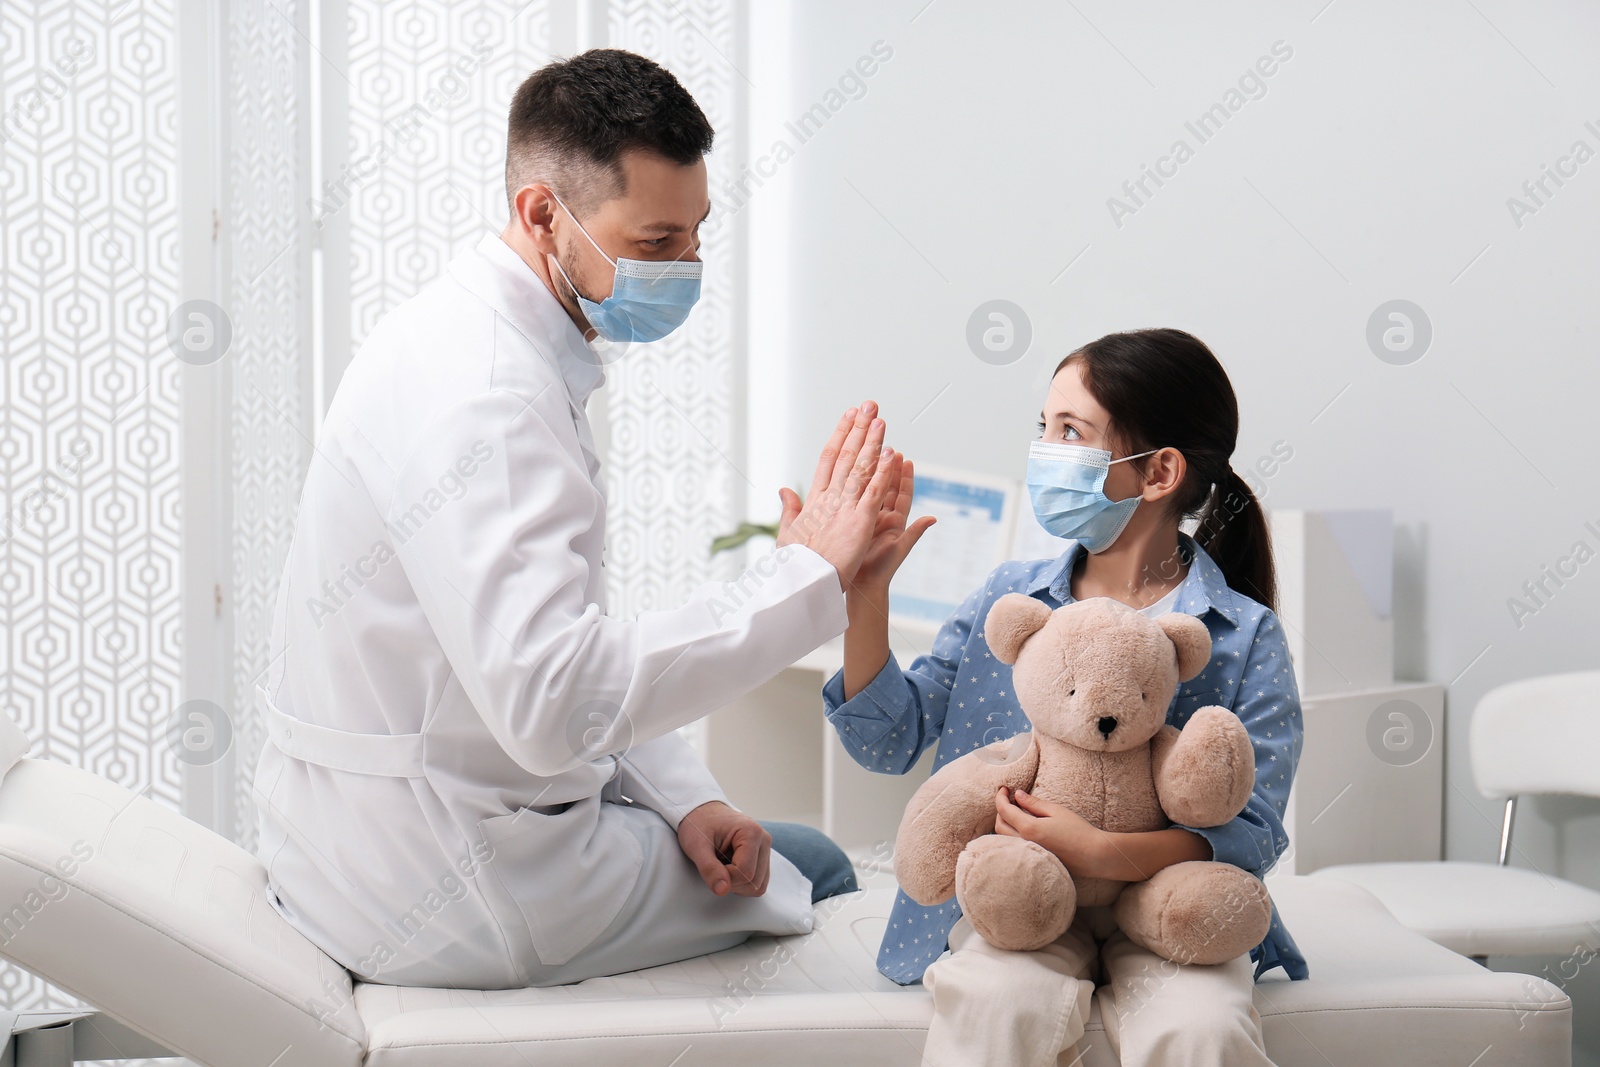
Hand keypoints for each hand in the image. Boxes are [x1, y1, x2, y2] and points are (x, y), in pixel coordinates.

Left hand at [677, 800, 770, 896]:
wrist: (701, 812)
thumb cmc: (698, 824)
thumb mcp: (696, 846)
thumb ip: (709, 869)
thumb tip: (722, 890)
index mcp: (751, 832)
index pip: (745, 873)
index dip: (725, 878)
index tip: (711, 865)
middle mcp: (764, 840)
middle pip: (755, 882)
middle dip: (732, 883)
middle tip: (715, 866)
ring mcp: (764, 849)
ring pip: (758, 886)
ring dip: (737, 884)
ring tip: (722, 866)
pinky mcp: (762, 857)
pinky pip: (758, 882)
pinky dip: (742, 883)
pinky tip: (729, 868)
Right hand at [776, 401, 899, 588]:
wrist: (802, 586)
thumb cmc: (795, 565)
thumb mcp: (788, 533)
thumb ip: (790, 509)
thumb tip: (784, 488)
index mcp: (813, 500)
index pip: (828, 459)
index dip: (839, 436)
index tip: (847, 417)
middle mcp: (828, 498)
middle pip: (846, 456)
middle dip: (858, 429)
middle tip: (868, 405)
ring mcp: (844, 508)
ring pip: (861, 468)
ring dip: (872, 442)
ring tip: (880, 418)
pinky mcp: (860, 521)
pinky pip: (875, 492)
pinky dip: (883, 472)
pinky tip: (892, 454)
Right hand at [850, 453, 935, 596]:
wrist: (862, 584)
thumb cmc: (883, 570)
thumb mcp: (900, 549)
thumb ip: (915, 532)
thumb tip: (933, 518)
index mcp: (897, 523)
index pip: (903, 495)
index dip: (905, 477)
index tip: (906, 460)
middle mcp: (884, 519)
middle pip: (888, 489)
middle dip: (889, 469)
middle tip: (889, 449)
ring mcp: (869, 521)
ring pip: (872, 493)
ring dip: (874, 475)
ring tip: (874, 456)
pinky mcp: (855, 524)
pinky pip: (857, 503)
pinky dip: (857, 489)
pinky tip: (852, 476)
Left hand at [994, 786, 1109, 880]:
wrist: (1094, 856)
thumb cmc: (1078, 831)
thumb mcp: (1056, 811)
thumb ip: (1034, 803)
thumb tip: (1017, 795)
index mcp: (1029, 829)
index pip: (1004, 810)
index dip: (1000, 797)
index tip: (1004, 789)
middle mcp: (1024, 844)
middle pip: (999, 825)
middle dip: (1001, 810)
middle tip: (1009, 799)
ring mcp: (1028, 855)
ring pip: (1004, 838)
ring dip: (1005, 823)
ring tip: (1015, 812)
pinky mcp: (1034, 861)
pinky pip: (1014, 847)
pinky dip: (1012, 835)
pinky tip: (1023, 828)